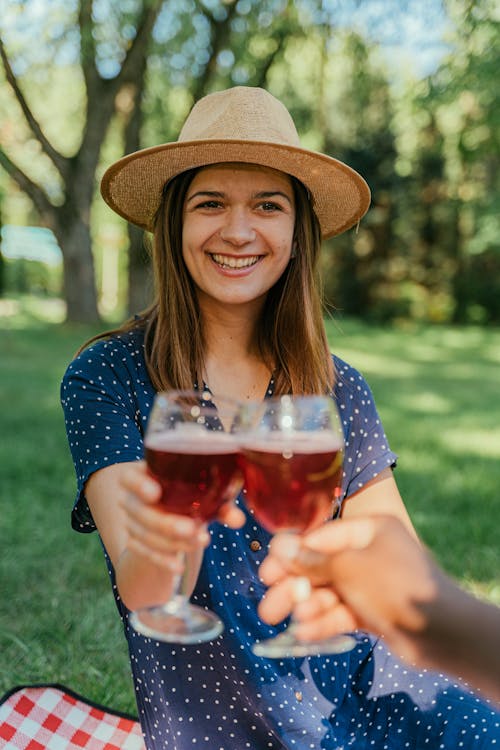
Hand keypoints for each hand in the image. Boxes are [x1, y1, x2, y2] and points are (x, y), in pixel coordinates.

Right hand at [120, 461, 244, 570]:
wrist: (169, 513)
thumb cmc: (189, 493)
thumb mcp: (203, 492)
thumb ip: (220, 501)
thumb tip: (238, 519)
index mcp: (142, 475)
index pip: (129, 478)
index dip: (139, 485)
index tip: (155, 493)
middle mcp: (131, 498)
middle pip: (141, 512)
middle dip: (166, 523)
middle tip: (192, 529)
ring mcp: (130, 522)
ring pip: (145, 535)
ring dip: (171, 542)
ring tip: (199, 542)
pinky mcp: (134, 543)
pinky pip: (146, 554)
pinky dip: (163, 561)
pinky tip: (179, 566)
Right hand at [258, 516, 438, 659]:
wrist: (441, 632)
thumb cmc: (393, 586)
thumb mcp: (348, 567)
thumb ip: (312, 560)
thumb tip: (277, 544)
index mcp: (369, 529)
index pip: (321, 536)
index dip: (291, 554)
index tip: (265, 570)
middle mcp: (370, 552)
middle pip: (322, 567)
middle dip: (295, 587)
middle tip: (268, 606)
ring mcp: (372, 583)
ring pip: (330, 593)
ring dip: (307, 607)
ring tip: (286, 621)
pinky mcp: (374, 611)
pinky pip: (342, 612)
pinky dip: (324, 621)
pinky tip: (304, 633)